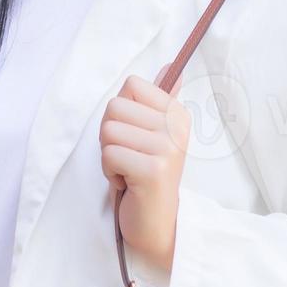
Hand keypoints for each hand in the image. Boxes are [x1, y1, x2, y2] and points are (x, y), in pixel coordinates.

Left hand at [99, 61, 190, 271]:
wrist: (158, 222)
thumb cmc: (147, 174)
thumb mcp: (155, 133)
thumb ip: (160, 99)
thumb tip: (170, 64)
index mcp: (178, 113)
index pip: (131, 84)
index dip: (120, 112)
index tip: (133, 135)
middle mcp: (177, 127)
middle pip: (114, 107)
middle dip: (110, 135)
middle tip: (128, 156)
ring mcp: (168, 148)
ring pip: (108, 132)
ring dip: (110, 156)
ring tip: (128, 170)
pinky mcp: (154, 170)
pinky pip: (109, 155)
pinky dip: (110, 172)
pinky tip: (128, 183)